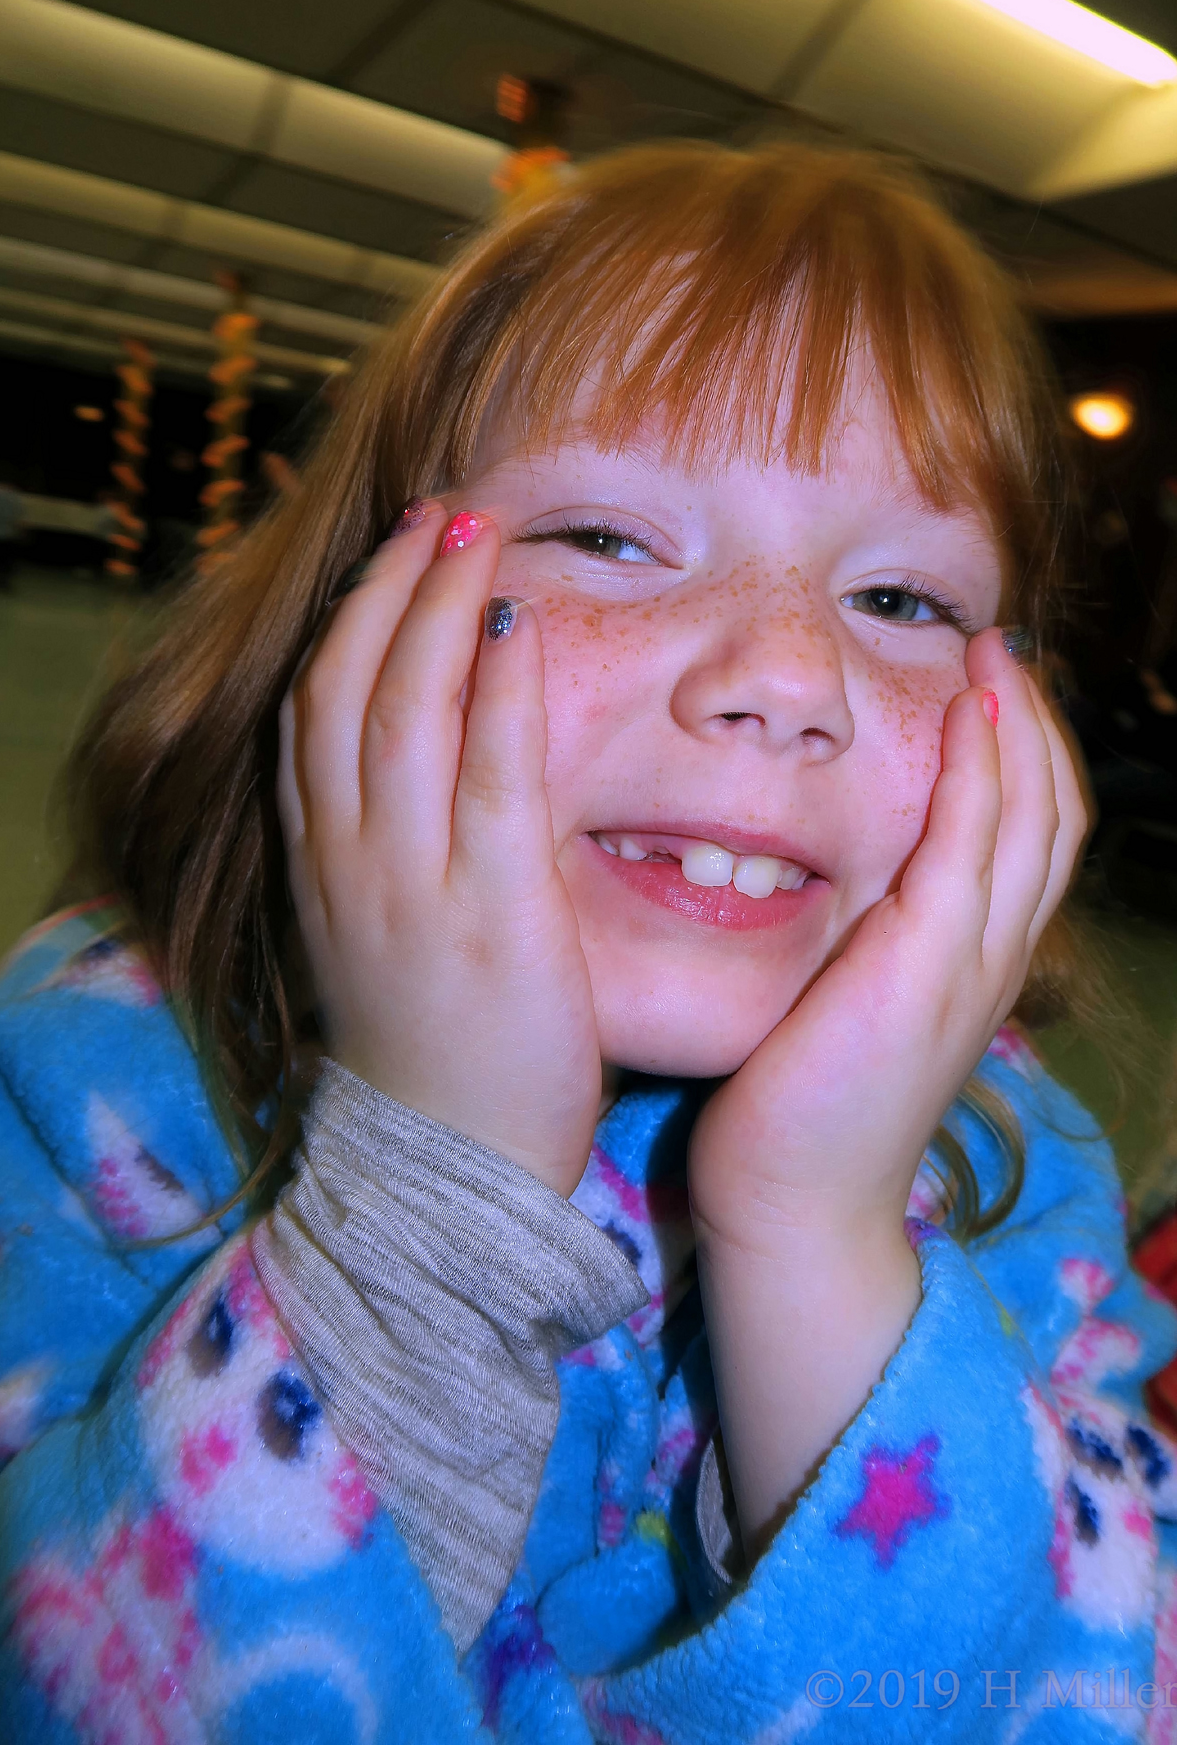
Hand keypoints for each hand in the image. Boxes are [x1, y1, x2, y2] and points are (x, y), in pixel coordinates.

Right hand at [277, 505, 601, 1196]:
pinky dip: (497, 690)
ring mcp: (409, 886)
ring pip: (399, 712)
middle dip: (391, 588)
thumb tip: (440, 759)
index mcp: (324, 863)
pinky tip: (517, 625)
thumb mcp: (386, 933)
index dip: (354, 619)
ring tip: (474, 533)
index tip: (400, 554)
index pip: (315, 712)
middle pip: (347, 687)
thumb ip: (396, 845)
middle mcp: (349, 861)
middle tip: (443, 513)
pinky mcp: (489, 915)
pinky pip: (489, 777)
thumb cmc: (440, 1046)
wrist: (452, 1171)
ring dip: (435, 609)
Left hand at [688, 627, 1086, 1249]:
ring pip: (1032, 816)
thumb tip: (854, 884)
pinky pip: (971, 844)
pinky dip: (980, 769)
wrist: (797, 1204)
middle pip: (1053, 812)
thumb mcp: (854, 1004)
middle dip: (1033, 719)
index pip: (1034, 836)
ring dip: (1016, 723)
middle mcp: (994, 958)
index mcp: (977, 964)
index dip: (1024, 753)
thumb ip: (872, 941)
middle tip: (998, 647)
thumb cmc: (805, 1108)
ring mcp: (972, 963)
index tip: (988, 687)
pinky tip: (964, 712)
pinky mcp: (926, 967)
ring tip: (989, 654)